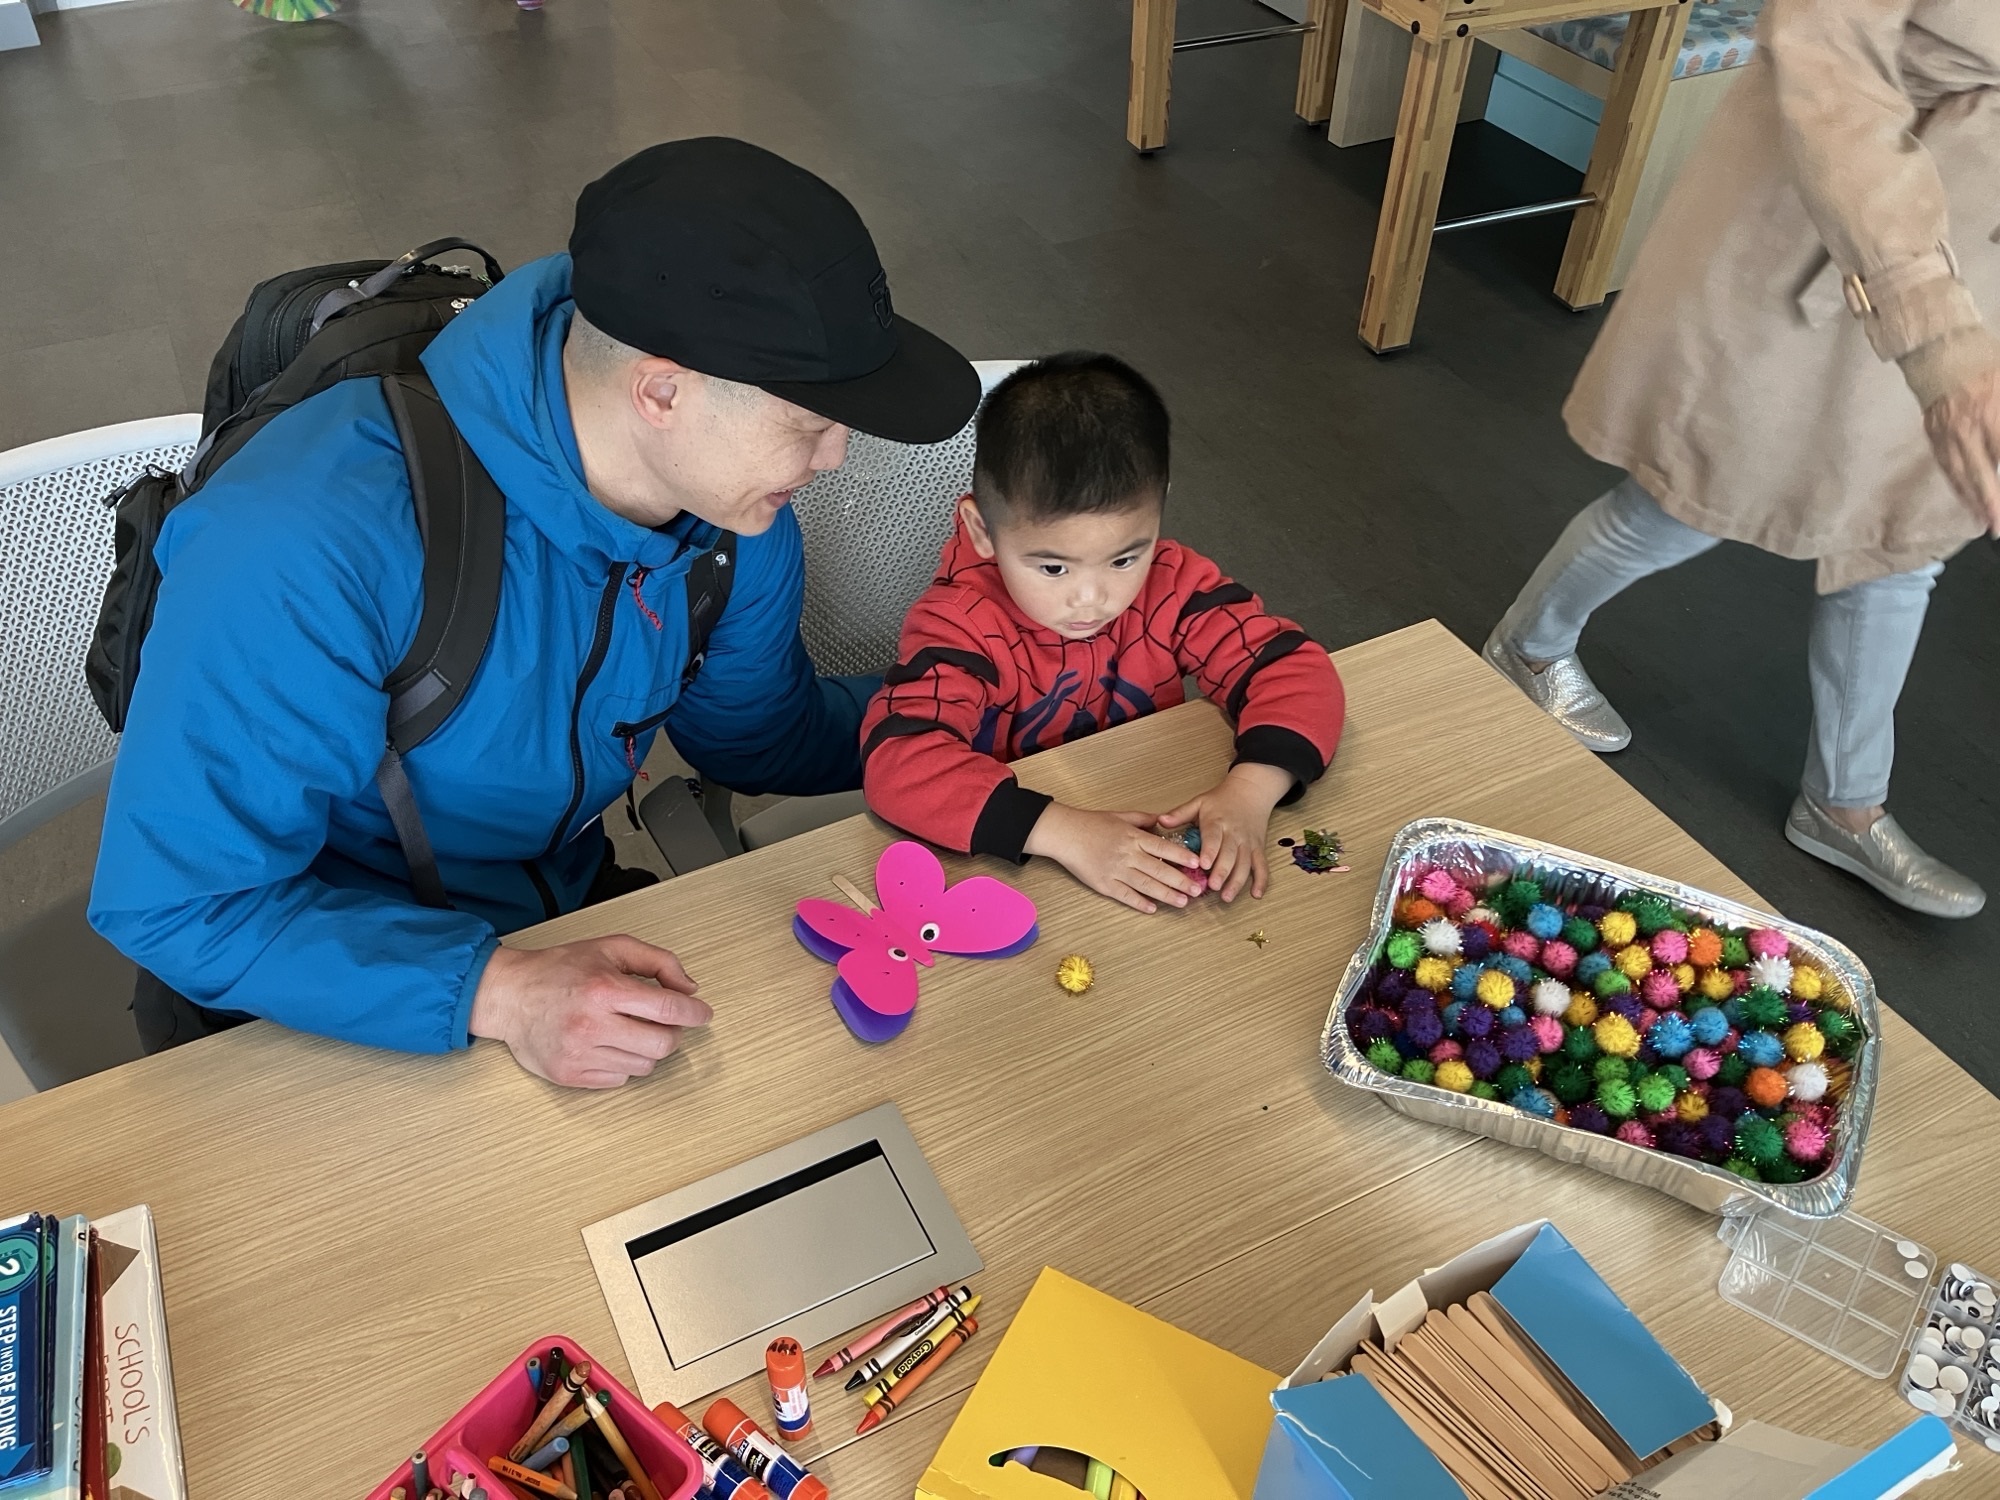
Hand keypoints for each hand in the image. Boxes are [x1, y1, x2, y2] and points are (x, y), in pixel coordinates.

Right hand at [469, 935, 712, 1088]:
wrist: (509, 995)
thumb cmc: (559, 970)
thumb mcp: (611, 948)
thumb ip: (657, 962)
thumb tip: (689, 988)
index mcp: (604, 989)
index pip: (668, 1009)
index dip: (694, 1013)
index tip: (703, 1014)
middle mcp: (591, 1024)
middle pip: (662, 1044)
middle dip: (672, 1033)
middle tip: (663, 1023)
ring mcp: (579, 1054)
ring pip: (644, 1066)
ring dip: (646, 1049)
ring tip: (628, 1030)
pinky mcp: (569, 1076)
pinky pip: (619, 1080)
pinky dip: (623, 1064)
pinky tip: (608, 1044)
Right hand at [1024, 803, 1204, 913]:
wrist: (1065, 834)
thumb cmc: (1091, 823)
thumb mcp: (1120, 816)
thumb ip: (1143, 819)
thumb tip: (1163, 820)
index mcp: (1133, 837)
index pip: (1163, 848)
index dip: (1181, 856)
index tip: (1196, 864)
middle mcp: (1127, 854)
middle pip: (1159, 870)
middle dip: (1180, 881)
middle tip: (1197, 890)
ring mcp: (1115, 871)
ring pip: (1146, 885)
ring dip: (1166, 895)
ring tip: (1182, 902)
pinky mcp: (1104, 884)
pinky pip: (1125, 895)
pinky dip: (1139, 902)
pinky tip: (1152, 908)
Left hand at [1157, 762, 1292, 901]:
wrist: (1250, 792)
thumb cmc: (1222, 800)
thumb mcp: (1199, 802)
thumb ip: (1180, 814)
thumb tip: (1161, 820)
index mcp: (1217, 822)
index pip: (1214, 837)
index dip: (1210, 851)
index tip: (1203, 865)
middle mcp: (1234, 834)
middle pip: (1230, 854)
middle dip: (1222, 871)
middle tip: (1213, 886)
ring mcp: (1248, 843)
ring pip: (1245, 863)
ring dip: (1237, 881)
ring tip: (1227, 896)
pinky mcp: (1258, 849)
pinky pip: (1262, 866)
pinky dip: (1261, 880)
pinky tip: (1256, 894)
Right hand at [1924, 364, 1999, 532]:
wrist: (1940, 350)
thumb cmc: (1983, 364)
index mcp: (1989, 413)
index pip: (1999, 457)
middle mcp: (1966, 429)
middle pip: (1980, 475)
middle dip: (1991, 504)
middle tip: (1998, 527)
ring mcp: (1946, 435)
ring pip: (1960, 476)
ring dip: (1973, 501)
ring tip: (1986, 521)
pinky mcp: (1933, 436)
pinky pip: (1946, 467)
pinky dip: (1957, 487)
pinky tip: (1966, 499)